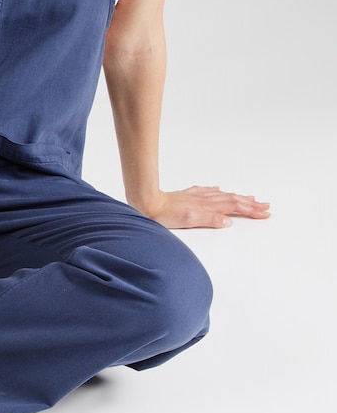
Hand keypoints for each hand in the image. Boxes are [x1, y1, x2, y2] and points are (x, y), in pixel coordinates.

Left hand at [139, 185, 270, 229]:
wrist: (147, 203)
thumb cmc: (165, 215)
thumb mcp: (189, 221)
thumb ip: (210, 220)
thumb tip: (228, 221)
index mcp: (207, 207)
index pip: (234, 207)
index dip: (250, 210)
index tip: (264, 213)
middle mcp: (204, 200)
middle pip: (232, 200)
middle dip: (250, 203)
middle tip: (265, 206)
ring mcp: (196, 197)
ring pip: (222, 196)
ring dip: (238, 197)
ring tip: (250, 198)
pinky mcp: (187, 196)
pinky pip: (207, 192)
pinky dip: (217, 192)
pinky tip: (219, 190)